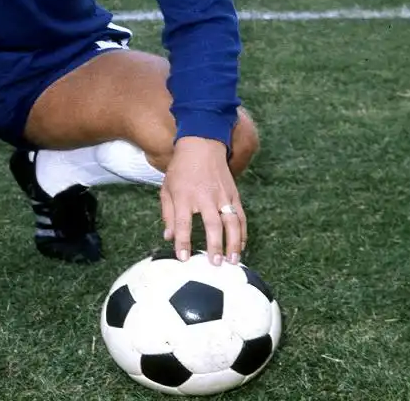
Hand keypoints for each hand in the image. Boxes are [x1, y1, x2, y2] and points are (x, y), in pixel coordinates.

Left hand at [160, 137, 245, 265]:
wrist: (202, 144)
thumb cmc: (181, 169)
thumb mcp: (167, 188)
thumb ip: (168, 214)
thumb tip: (169, 238)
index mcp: (184, 196)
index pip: (183, 223)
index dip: (183, 242)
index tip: (184, 258)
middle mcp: (204, 196)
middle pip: (212, 224)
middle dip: (214, 245)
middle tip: (215, 264)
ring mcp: (222, 195)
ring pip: (232, 222)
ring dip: (234, 243)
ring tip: (233, 261)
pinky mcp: (234, 194)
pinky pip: (241, 216)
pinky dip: (242, 233)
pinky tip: (241, 246)